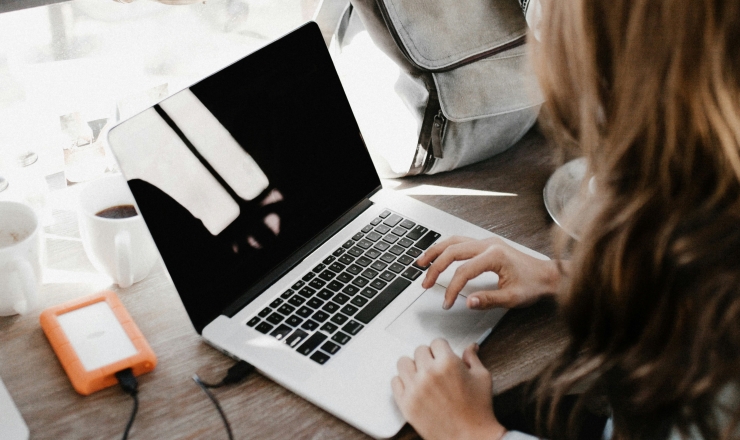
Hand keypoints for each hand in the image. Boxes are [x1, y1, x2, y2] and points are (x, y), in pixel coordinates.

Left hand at [391, 339, 505, 439]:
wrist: (470, 438)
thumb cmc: (478, 411)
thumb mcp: (482, 378)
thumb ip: (472, 358)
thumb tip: (471, 347)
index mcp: (448, 363)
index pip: (436, 342)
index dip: (442, 349)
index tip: (443, 355)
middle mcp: (429, 373)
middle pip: (419, 350)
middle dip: (429, 357)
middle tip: (435, 367)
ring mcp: (415, 388)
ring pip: (403, 363)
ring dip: (413, 367)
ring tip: (422, 375)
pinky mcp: (406, 403)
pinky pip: (395, 382)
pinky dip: (403, 382)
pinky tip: (414, 387)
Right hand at [417, 236, 561, 309]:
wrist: (548, 275)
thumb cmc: (534, 285)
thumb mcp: (513, 298)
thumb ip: (489, 300)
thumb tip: (468, 302)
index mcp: (494, 256)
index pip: (463, 271)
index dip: (452, 288)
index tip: (447, 303)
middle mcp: (488, 244)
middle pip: (453, 251)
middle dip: (435, 268)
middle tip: (425, 283)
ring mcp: (487, 242)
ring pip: (454, 241)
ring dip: (436, 252)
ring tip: (421, 263)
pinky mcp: (487, 244)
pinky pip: (460, 242)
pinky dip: (446, 248)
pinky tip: (438, 255)